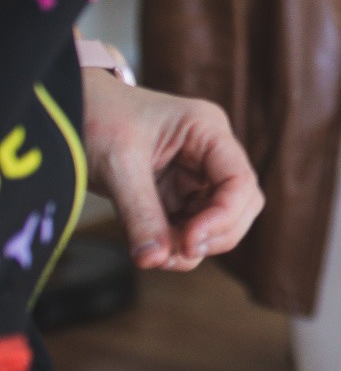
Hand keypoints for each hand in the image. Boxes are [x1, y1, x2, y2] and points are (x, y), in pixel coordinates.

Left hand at [81, 71, 262, 270]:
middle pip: (241, 204)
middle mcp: (210, 153)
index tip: (189, 242)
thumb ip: (139, 214)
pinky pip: (190, 227)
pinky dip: (177, 245)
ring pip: (220, 221)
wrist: (68, 110)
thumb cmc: (97, 118)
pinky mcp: (175, 195)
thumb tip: (153, 260)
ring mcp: (195, 175)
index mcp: (207, 130)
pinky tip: (153, 250)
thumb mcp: (118, 165)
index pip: (240, 180)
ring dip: (194, 245)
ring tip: (157, 255)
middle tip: (176, 254)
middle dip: (214, 234)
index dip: (224, 216)